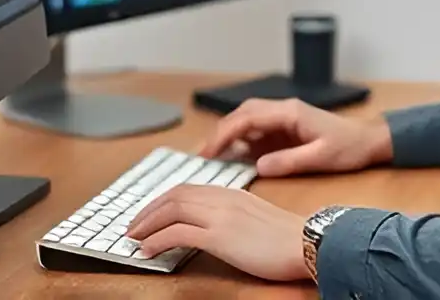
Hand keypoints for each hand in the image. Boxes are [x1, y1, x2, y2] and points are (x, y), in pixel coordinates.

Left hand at [125, 184, 306, 281]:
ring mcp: (220, 215)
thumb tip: (214, 228)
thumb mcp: (256, 218)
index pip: (188, 189)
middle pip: (174, 196)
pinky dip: (157, 240)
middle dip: (148, 211)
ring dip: (147, 224)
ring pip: (171, 210)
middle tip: (132, 226)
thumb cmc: (289, 238)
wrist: (307, 242)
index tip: (150, 214)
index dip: (163, 201)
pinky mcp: (220, 236)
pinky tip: (148, 250)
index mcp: (232, 193)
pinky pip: (178, 233)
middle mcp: (223, 198)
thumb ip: (234, 216)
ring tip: (134, 238)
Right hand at [200, 98, 392, 176]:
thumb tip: (258, 166)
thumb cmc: (349, 147)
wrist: (368, 140)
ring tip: (209, 156)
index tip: (208, 151)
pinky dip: (240, 141)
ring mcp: (283, 119)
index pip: (248, 117)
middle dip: (220, 132)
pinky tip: (231, 157)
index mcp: (290, 113)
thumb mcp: (321, 158)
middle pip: (242, 115)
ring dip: (228, 135)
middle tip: (201, 155)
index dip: (225, 133)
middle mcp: (283, 111)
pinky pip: (256, 131)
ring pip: (246, 120)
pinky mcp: (284, 129)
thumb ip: (289, 161)